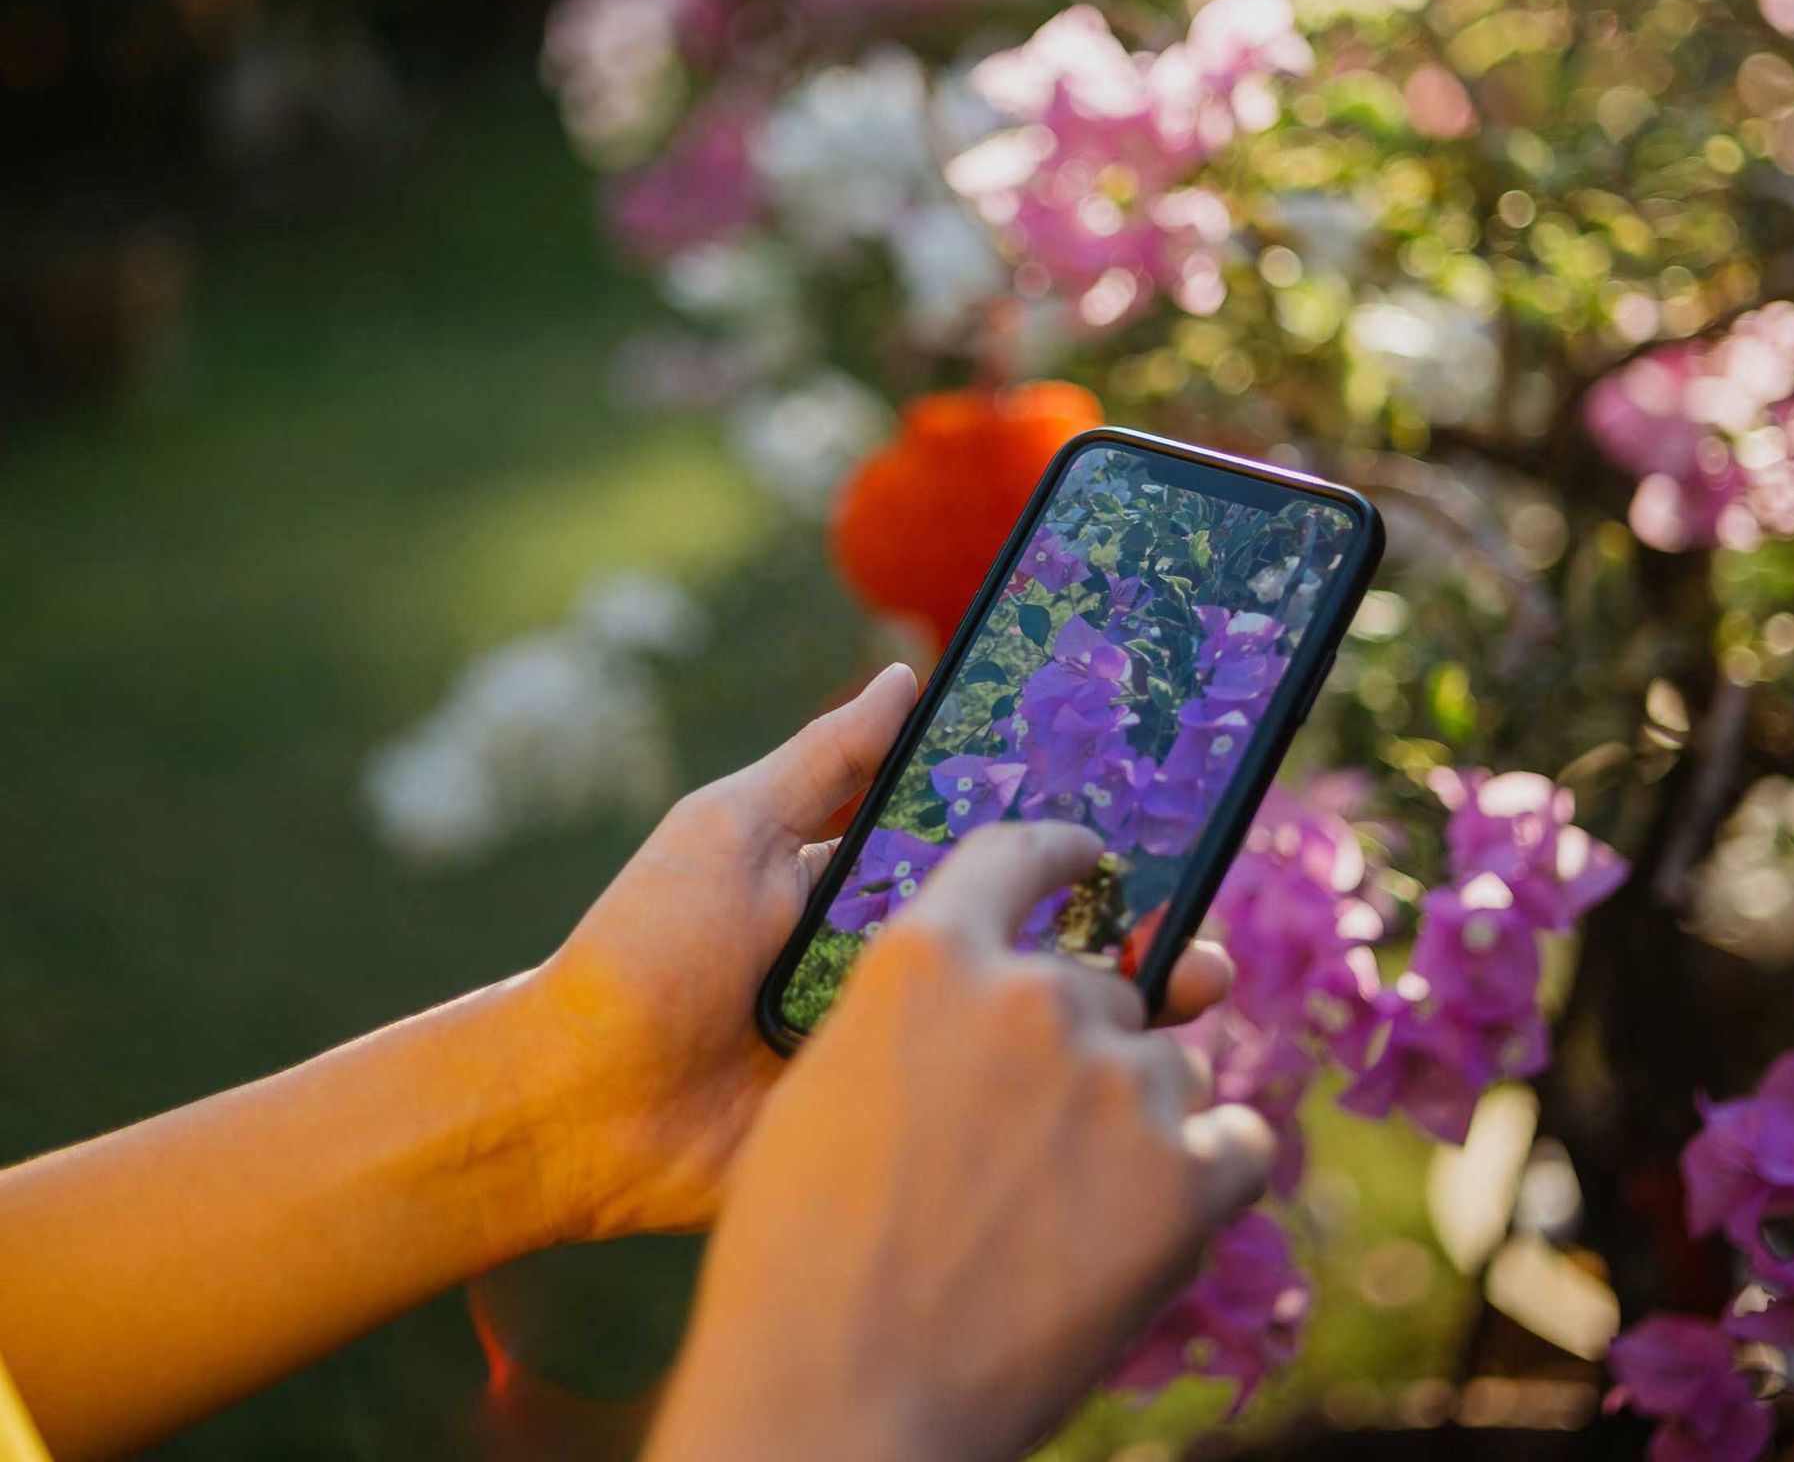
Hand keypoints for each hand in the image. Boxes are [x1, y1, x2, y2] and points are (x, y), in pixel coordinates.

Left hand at [518, 663, 1234, 1239]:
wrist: (579, 1106)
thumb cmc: (645, 949)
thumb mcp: (732, 829)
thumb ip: (823, 764)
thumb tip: (901, 674)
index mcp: (878, 894)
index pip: (998, 860)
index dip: (1075, 844)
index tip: (1157, 818)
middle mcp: (909, 970)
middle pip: (1039, 944)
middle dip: (1127, 928)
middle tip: (1201, 916)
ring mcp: (912, 1055)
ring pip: (1039, 1029)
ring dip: (1128, 1006)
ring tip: (1202, 984)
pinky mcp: (903, 1131)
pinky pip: (996, 1113)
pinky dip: (1071, 1101)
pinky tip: (1147, 1086)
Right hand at [643, 822, 1274, 1461]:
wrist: (842, 1399)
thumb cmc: (805, 1254)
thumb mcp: (825, 1089)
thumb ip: (920, 1018)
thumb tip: (998, 999)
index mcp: (930, 960)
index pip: (1020, 857)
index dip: (1063, 857)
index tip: (1095, 862)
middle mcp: (1034, 996)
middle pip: (1102, 988)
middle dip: (1080, 1050)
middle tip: (1028, 1146)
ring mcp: (1118, 1081)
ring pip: (1166, 1069)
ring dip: (1133, 1123)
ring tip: (1061, 1216)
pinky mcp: (1186, 1175)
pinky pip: (1239, 1141)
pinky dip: (1208, 1177)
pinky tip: (1149, 1226)